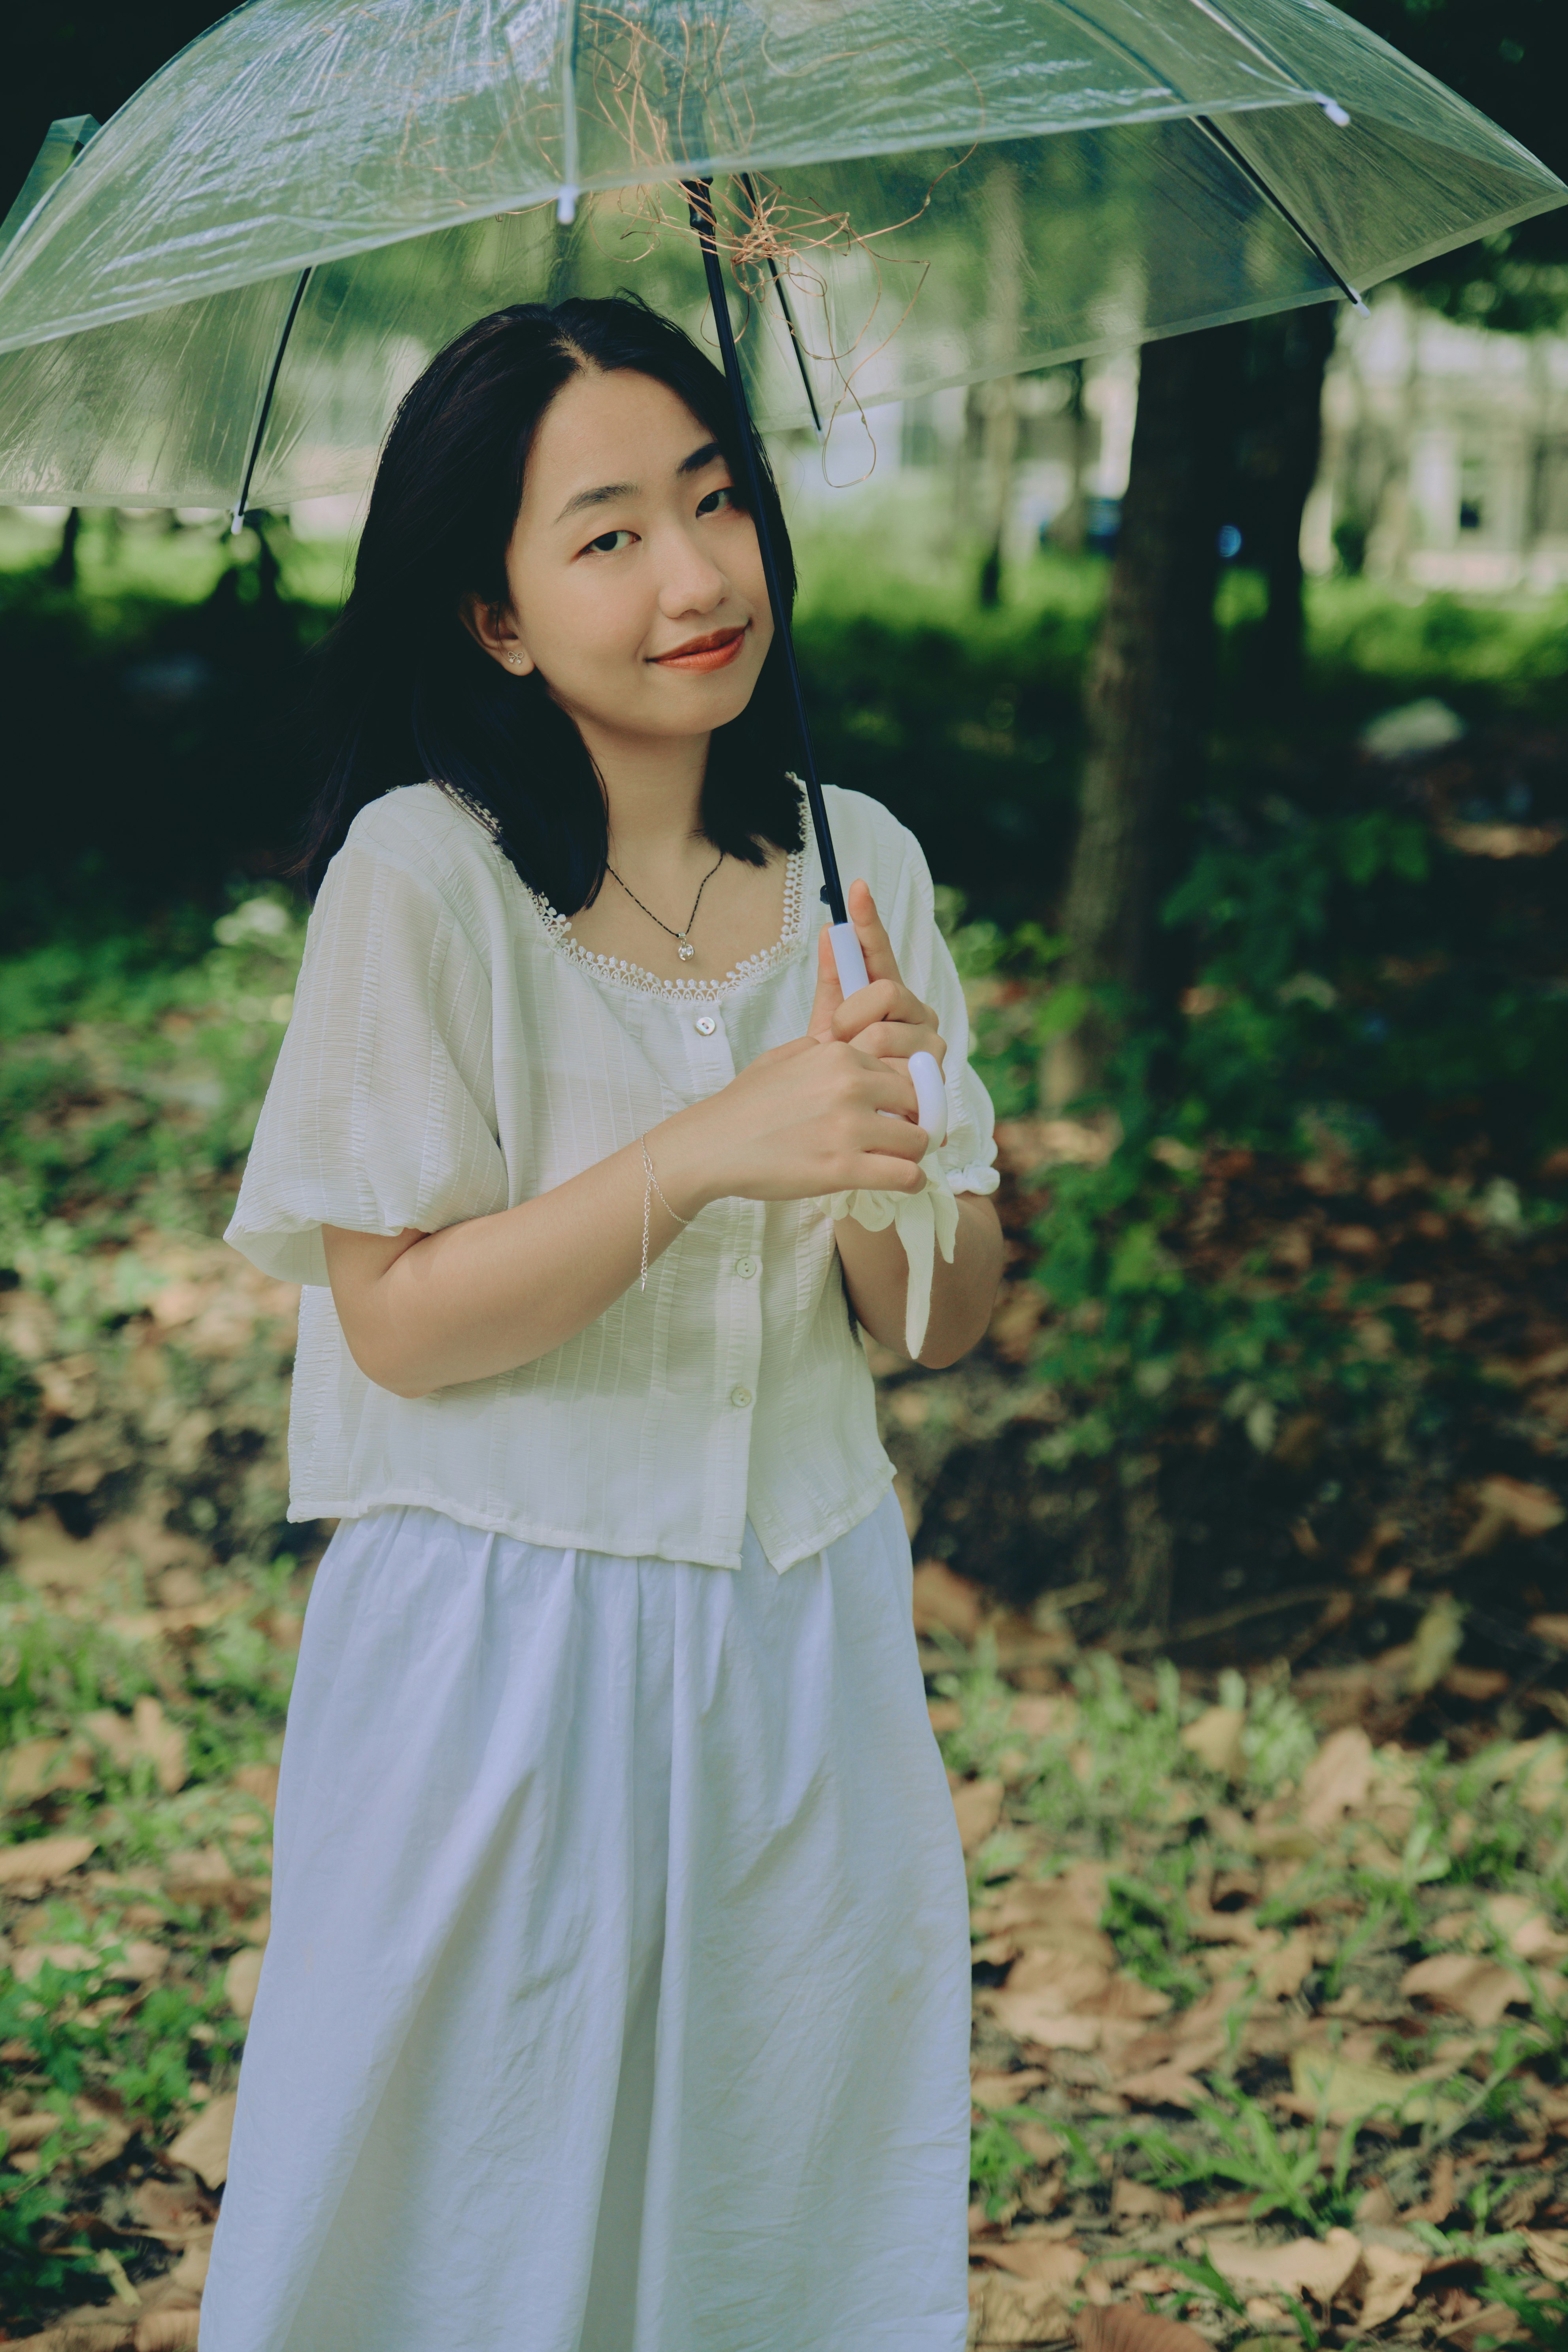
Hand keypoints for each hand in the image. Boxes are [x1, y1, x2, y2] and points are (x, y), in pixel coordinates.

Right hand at [654, 1032, 928, 1211]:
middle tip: (902, 1138)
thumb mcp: (783, 1057)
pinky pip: (905, 1174)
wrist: (710, 1145)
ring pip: (918, 1139)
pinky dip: (911, 1181)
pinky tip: (903, 1183)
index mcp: (839, 1055)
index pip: (901, 1071)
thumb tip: (848, 1050)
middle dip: (915, 1120)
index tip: (896, 1111)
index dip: (903, 1095)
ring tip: (900, 1163)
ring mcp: (848, 1127)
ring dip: (913, 1154)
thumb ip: (821, 1049)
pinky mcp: (842, 1168)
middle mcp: (850, 1085)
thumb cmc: (743, 1105)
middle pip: (918, 1102)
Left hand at [807, 878, 946, 1078]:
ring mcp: (932, 1046)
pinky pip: (899, 1071)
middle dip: (853, 1015)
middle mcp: (920, 1014)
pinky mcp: (935, 1081)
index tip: (855, 888)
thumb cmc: (845, 1069)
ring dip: (862, 1054)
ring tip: (856, 1072)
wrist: (855, 1118)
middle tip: (840, 1039)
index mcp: (893, 996)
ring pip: (888, 1033)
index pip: (880, 952)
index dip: (869, 922)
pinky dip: (881, 1083)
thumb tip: (832, 930)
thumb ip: (834, 980)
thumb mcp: (829, 1025)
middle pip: (886, 991)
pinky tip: (881, 1094)